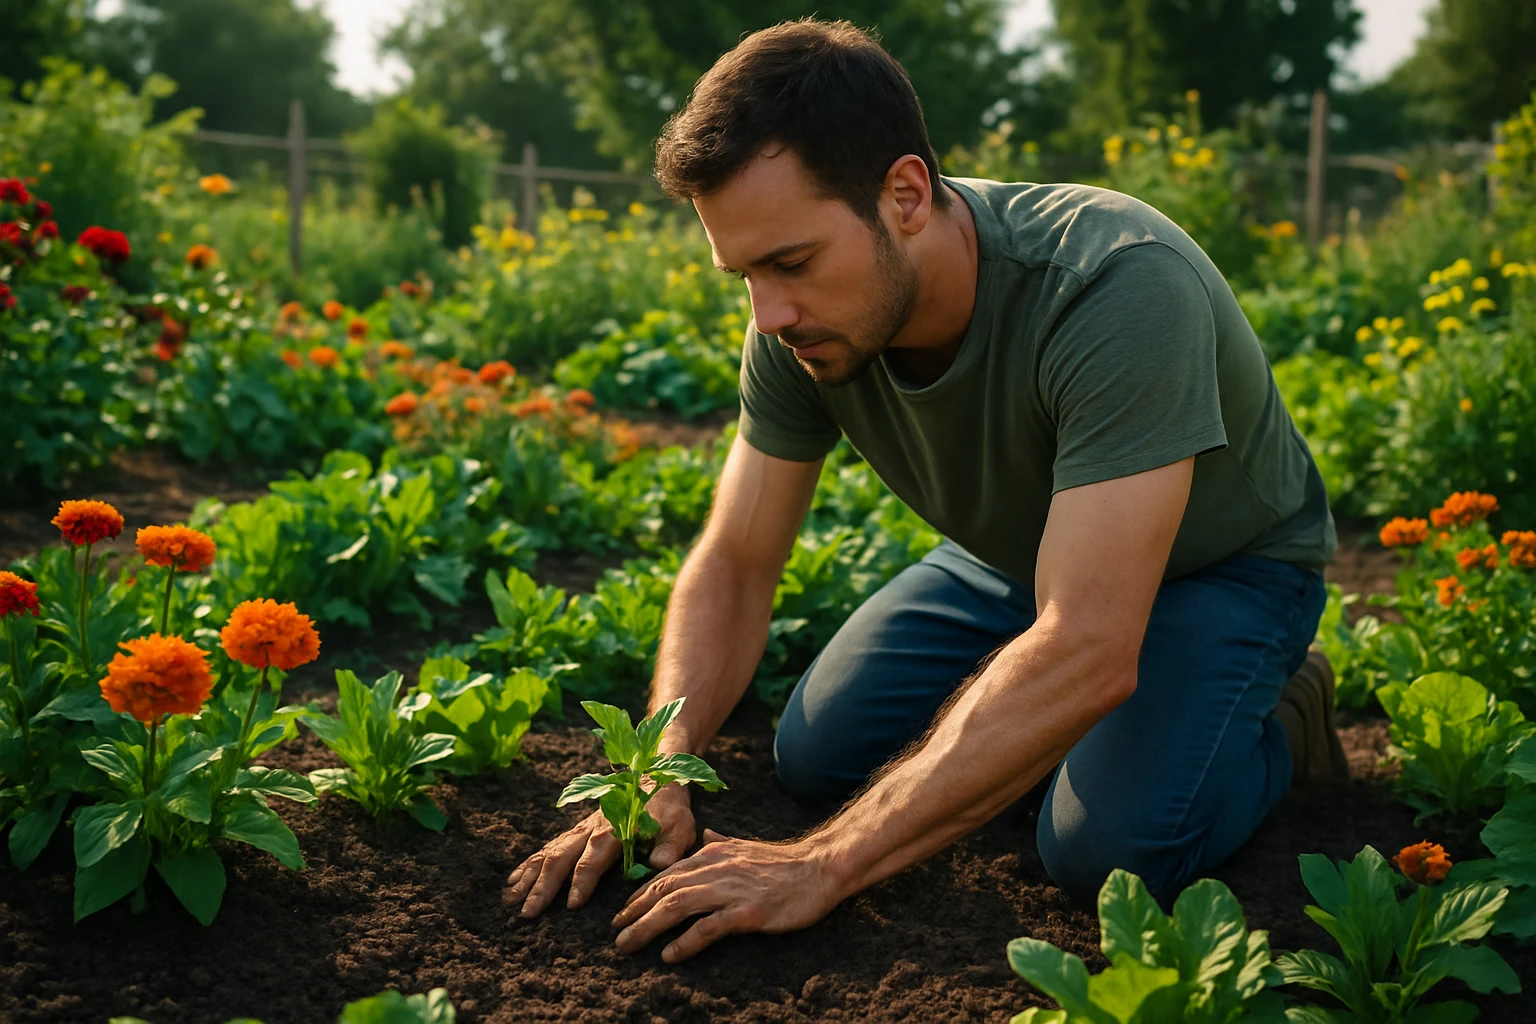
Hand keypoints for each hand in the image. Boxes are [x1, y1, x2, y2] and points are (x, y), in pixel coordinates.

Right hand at [505, 783, 694, 917]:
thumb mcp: (679, 825)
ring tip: (510, 899)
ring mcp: (581, 829)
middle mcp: (591, 828)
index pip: (593, 858)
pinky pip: (548, 847)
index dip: (582, 881)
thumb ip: (670, 845)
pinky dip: (529, 863)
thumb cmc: (669, 807)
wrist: (655, 776)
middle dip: (543, 885)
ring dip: (529, 876)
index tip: (570, 905)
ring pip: (550, 852)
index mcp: (615, 829)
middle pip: (562, 857)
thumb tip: (660, 864)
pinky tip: (514, 880)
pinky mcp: (577, 830)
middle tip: (528, 912)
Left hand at [610, 828, 846, 962]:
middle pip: (663, 889)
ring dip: (647, 927)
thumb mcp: (744, 847)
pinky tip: (669, 955)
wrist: (819, 868)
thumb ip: (720, 842)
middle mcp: (715, 868)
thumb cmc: (783, 864)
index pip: (666, 874)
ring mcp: (731, 889)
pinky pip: (708, 927)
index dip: (640, 894)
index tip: (624, 912)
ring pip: (677, 906)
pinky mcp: (747, 911)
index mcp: (712, 852)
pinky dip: (685, 942)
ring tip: (628, 945)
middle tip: (616, 933)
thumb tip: (704, 834)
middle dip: (634, 912)